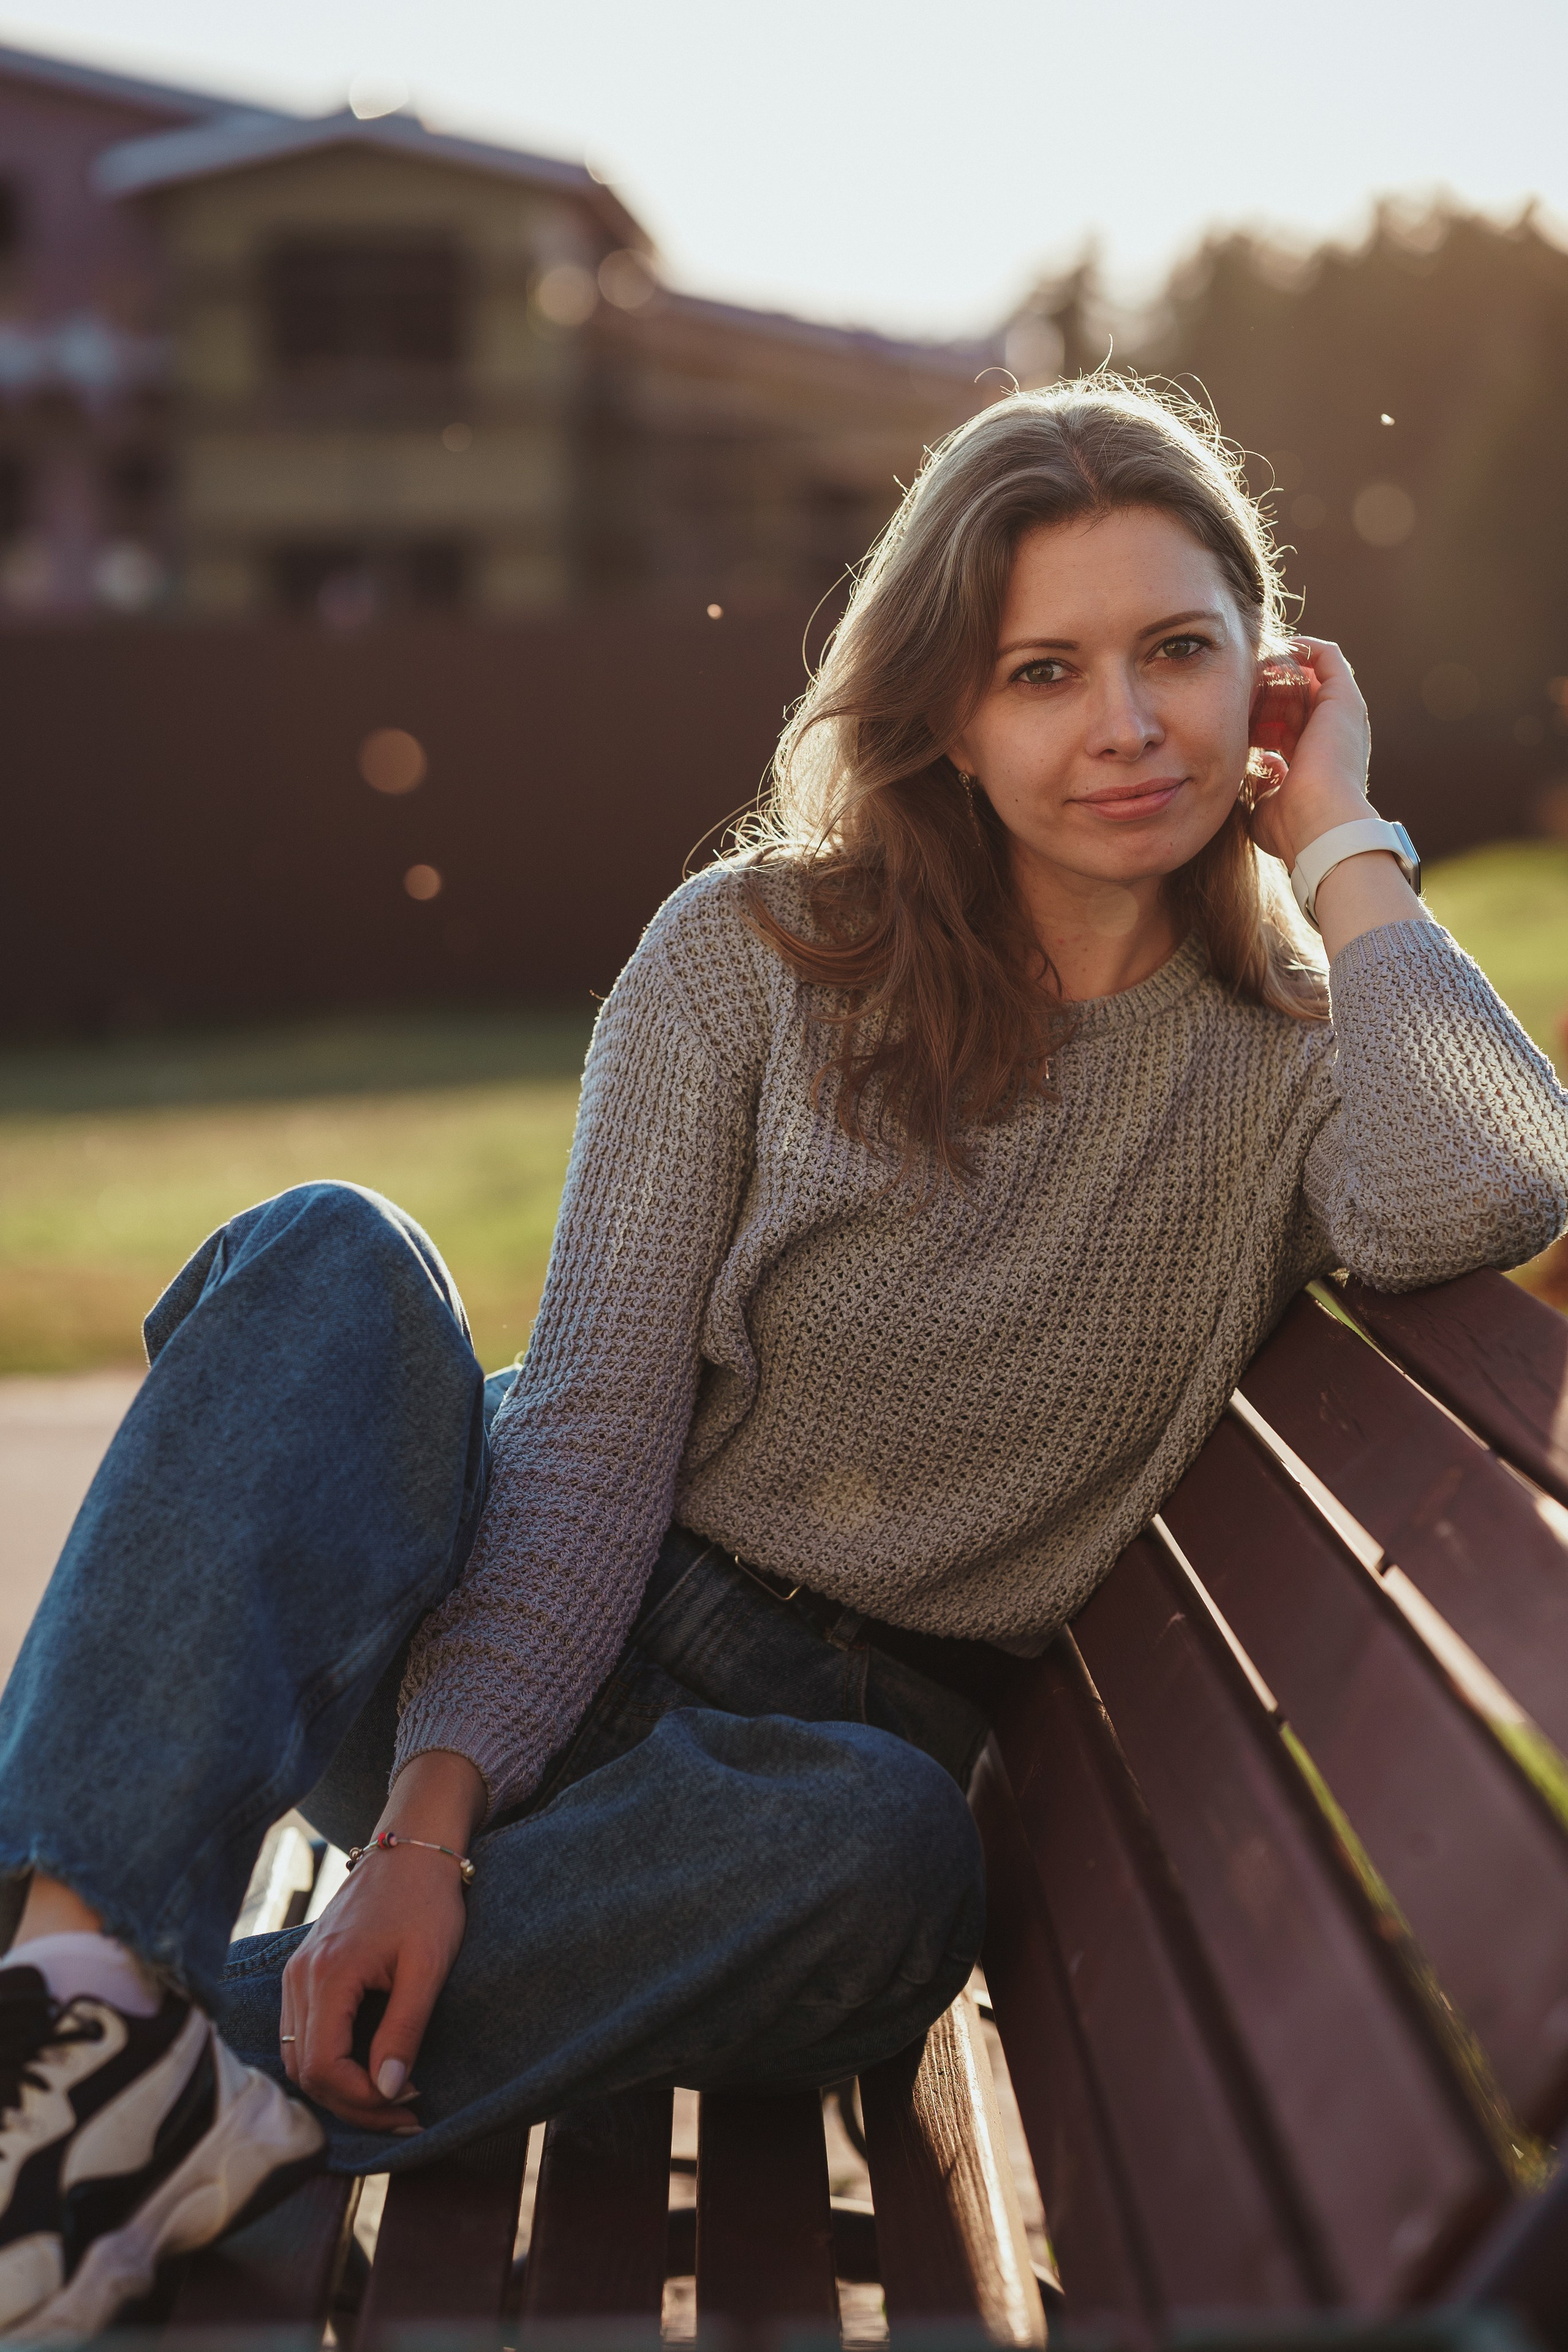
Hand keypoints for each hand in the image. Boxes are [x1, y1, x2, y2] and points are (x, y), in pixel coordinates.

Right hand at [279, 1749, 485, 2133]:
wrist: (412, 1848)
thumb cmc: (427, 1901)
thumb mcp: (427, 1966)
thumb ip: (404, 2030)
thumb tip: (388, 2091)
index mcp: (327, 1974)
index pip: (323, 2068)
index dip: (362, 2101)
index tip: (409, 2103)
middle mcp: (298, 1976)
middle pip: (304, 2071)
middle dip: (352, 2105)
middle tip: (404, 2115)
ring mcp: (295, 1972)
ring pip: (297, 2057)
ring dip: (338, 2088)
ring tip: (389, 2098)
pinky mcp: (302, 1970)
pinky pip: (300, 2033)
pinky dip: (328, 2061)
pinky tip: (366, 2068)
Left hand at [1246, 636, 1373, 869]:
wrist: (1320, 824)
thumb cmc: (1292, 826)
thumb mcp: (1267, 804)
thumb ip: (1264, 784)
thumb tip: (1262, 766)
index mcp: (1317, 762)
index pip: (1284, 730)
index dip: (1256, 720)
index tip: (1228, 718)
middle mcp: (1333, 735)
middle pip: (1294, 700)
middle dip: (1262, 693)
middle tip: (1231, 690)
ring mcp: (1341, 715)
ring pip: (1306, 677)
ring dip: (1275, 670)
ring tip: (1245, 669)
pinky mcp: (1344, 698)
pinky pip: (1326, 657)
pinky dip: (1300, 649)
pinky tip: (1270, 652)